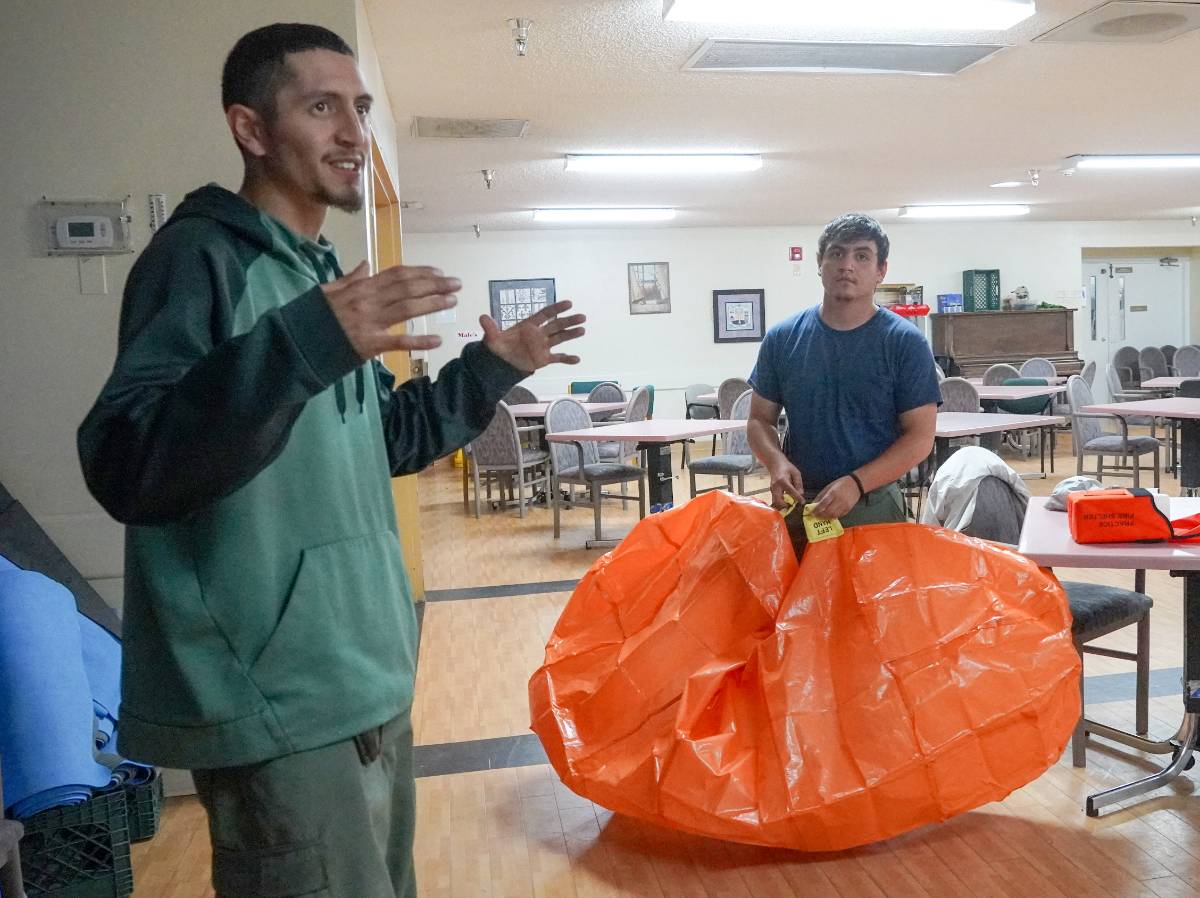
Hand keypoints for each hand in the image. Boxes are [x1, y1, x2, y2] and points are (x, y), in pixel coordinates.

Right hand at [322, 262, 458, 358]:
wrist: (298, 341)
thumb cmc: (313, 316)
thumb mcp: (328, 290)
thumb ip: (350, 277)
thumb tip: (366, 264)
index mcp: (361, 287)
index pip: (396, 275)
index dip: (420, 272)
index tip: (439, 273)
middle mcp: (368, 301)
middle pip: (408, 288)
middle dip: (435, 285)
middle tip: (456, 284)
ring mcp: (370, 322)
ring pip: (408, 309)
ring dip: (432, 304)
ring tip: (452, 301)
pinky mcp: (370, 344)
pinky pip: (399, 342)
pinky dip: (420, 341)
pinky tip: (437, 340)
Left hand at [481, 301, 585, 372]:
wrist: (501, 363)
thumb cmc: (498, 347)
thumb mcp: (492, 338)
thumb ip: (490, 328)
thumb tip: (482, 317)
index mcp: (529, 325)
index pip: (545, 314)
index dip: (556, 309)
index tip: (569, 303)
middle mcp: (539, 333)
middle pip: (556, 325)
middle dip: (569, 321)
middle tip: (582, 317)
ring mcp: (543, 346)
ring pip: (560, 339)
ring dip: (571, 335)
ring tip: (582, 330)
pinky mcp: (544, 358)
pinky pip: (557, 358)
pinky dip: (567, 359)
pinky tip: (577, 359)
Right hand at [768, 460, 803, 510]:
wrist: (775, 463)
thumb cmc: (787, 468)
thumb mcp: (796, 473)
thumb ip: (798, 484)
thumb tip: (801, 494)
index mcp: (783, 480)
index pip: (791, 491)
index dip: (797, 497)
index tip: (802, 502)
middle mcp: (776, 486)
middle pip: (778, 500)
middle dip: (785, 505)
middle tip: (793, 504)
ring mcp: (772, 488)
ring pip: (775, 501)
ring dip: (782, 504)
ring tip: (790, 502)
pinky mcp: (771, 490)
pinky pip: (775, 499)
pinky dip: (781, 501)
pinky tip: (786, 499)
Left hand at [810, 476, 860, 519]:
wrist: (856, 484)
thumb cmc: (841, 484)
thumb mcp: (829, 487)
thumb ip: (821, 496)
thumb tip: (813, 504)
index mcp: (833, 493)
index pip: (823, 504)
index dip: (816, 510)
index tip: (812, 513)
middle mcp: (839, 500)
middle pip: (828, 511)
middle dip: (820, 515)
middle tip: (815, 516)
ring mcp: (845, 505)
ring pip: (833, 515)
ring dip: (826, 517)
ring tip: (821, 516)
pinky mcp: (848, 509)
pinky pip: (839, 515)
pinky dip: (833, 517)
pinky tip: (829, 515)